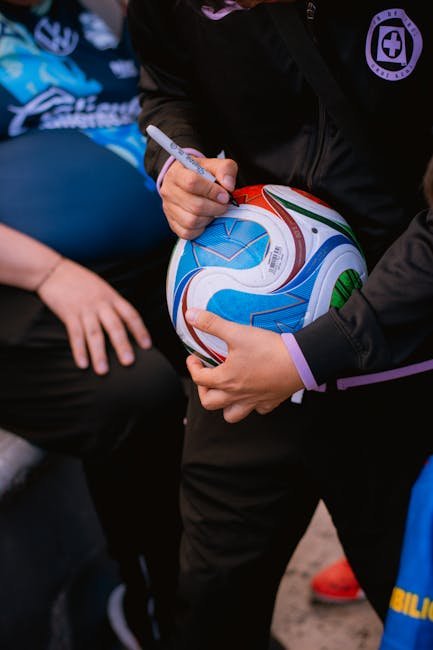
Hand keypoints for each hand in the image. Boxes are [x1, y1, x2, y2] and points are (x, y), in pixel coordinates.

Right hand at [37, 258, 150, 373]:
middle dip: (122, 345)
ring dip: (99, 354)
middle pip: (115, 326)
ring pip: (94, 334)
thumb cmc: (81, 281)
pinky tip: (82, 364)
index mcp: (112, 297)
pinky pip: (75, 334)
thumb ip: (113, 305)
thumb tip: (126, 326)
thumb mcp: (102, 289)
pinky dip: (79, 350)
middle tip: (129, 362)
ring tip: (103, 371)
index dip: (140, 330)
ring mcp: (84, 309)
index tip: (147, 346)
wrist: (54, 270)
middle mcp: (101, 303)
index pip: (131, 315)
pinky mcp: (68, 313)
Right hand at [160, 156, 237, 238]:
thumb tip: (229, 186)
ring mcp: (168, 209)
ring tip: (214, 211)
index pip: (192, 182)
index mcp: (177, 173)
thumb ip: (225, 169)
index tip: (225, 195)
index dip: (212, 191)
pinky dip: (200, 229)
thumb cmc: (200, 173)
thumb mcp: (214, 164)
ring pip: (191, 221)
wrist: (186, 180)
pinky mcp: (172, 223)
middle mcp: (169, 191)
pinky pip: (187, 233)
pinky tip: (205, 219)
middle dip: (215, 207)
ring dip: (209, 218)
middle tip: (223, 205)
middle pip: (195, 205)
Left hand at [184, 308, 303, 422]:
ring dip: (224, 405)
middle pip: (209, 403)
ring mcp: (254, 401)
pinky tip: (252, 392)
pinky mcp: (270, 401)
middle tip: (207, 377)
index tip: (195, 358)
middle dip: (203, 390)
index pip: (199, 379)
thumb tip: (190, 316)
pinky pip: (257, 410)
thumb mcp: (237, 332)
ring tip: (225, 391)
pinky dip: (251, 405)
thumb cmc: (269, 350)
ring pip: (231, 415)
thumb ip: (212, 324)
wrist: (300, 362)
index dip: (192, 367)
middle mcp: (237, 395)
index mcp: (226, 380)